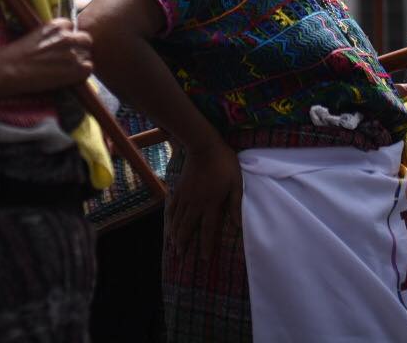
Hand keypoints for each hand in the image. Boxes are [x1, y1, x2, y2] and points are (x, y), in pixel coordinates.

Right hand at [4, 18, 93, 92]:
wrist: (9, 69)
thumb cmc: (17, 54)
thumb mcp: (36, 34)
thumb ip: (53, 35)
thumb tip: (63, 40)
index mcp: (58, 25)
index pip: (74, 27)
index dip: (69, 38)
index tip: (62, 46)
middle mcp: (67, 36)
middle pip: (86, 39)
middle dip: (80, 48)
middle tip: (68, 58)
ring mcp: (72, 52)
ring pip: (87, 55)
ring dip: (80, 62)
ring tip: (65, 69)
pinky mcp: (75, 69)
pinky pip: (88, 68)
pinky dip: (81, 74)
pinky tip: (68, 77)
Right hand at [170, 140, 241, 263]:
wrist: (203, 146)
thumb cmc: (224, 163)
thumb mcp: (236, 183)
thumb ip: (235, 205)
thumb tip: (237, 225)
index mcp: (211, 204)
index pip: (208, 230)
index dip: (206, 246)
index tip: (204, 259)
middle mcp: (196, 204)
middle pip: (188, 228)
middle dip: (184, 244)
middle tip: (181, 256)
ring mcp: (185, 197)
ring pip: (178, 220)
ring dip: (176, 234)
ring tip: (174, 246)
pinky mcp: (179, 189)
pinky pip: (173, 207)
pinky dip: (170, 218)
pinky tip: (169, 224)